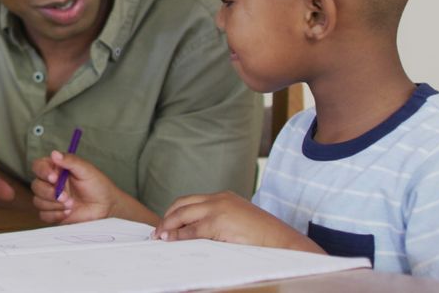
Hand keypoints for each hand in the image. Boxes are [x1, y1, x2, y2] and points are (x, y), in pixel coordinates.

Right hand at [31, 150, 120, 223]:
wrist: (107, 208)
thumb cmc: (99, 186)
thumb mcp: (86, 170)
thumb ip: (70, 161)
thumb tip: (54, 153)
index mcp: (57, 169)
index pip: (38, 166)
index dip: (43, 172)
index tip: (54, 177)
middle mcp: (51, 183)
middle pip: (36, 185)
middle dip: (49, 192)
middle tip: (66, 196)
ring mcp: (51, 199)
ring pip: (38, 201)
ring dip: (54, 204)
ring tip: (71, 204)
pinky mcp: (53, 213)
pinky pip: (43, 215)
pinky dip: (55, 215)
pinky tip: (68, 212)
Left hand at [155, 191, 320, 252]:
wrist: (282, 241)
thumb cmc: (263, 236)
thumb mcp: (238, 222)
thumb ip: (219, 222)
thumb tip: (197, 234)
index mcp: (223, 197)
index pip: (190, 201)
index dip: (174, 213)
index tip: (165, 224)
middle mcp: (218, 199)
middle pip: (181, 205)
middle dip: (166, 218)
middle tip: (156, 232)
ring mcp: (217, 209)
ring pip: (182, 215)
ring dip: (167, 227)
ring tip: (159, 238)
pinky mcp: (218, 223)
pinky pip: (191, 230)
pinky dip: (178, 236)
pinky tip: (170, 241)